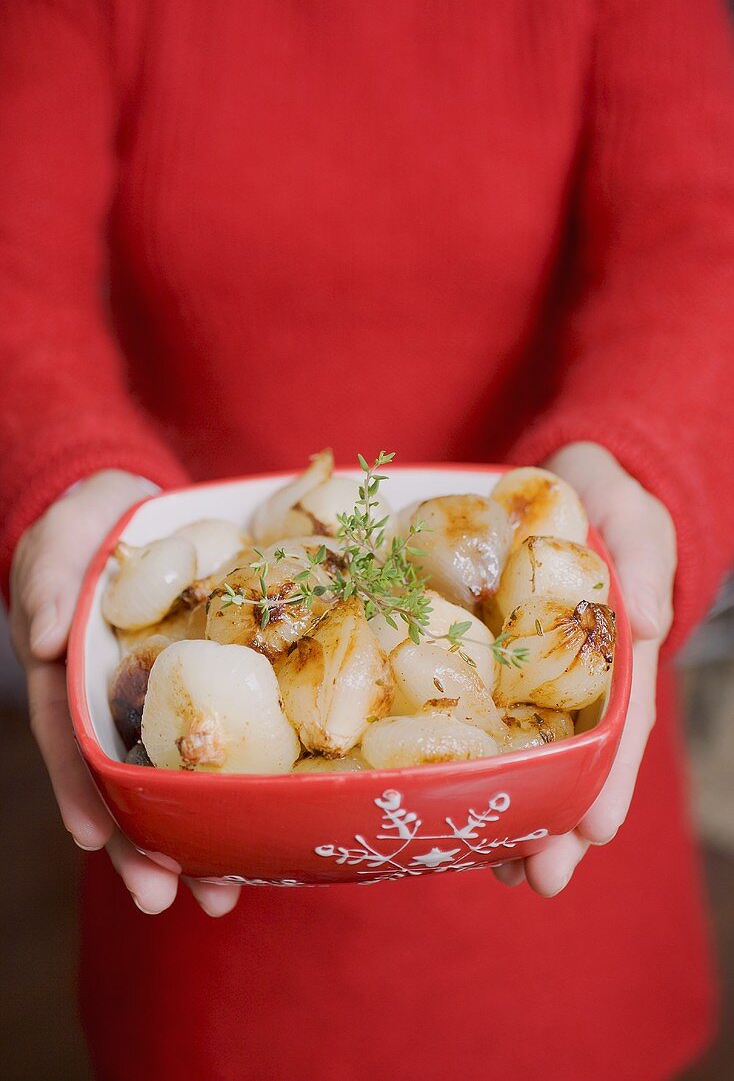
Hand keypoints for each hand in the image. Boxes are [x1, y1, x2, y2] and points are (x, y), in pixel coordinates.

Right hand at [10, 471, 240, 917]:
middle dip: (141, 847)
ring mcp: (159, 700)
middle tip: (170, 900)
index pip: (69, 740)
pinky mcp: (206, 686)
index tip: (96, 838)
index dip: (79, 790)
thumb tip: (44, 637)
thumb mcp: (61, 541)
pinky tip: (261, 829)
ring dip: (192, 840)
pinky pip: (222, 740)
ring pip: (171, 779)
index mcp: (71, 676)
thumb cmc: (88, 527)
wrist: (137, 512)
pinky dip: (234, 786)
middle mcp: (113, 702)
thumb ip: (50, 581)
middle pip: (120, 783)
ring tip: (220, 897)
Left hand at [493, 442, 676, 896]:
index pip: (620, 721)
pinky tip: (455, 810)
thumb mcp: (632, 516)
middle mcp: (577, 678)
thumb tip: (645, 622)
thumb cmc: (605, 501)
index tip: (595, 830)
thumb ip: (641, 556)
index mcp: (616, 652)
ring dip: (518, 816)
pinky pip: (478, 719)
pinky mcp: (487, 665)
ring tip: (499, 872)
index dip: (610, 777)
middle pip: (576, 760)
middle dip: (562, 825)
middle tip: (540, 881)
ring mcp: (531, 678)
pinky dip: (472, 765)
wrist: (556, 488)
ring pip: (531, 756)